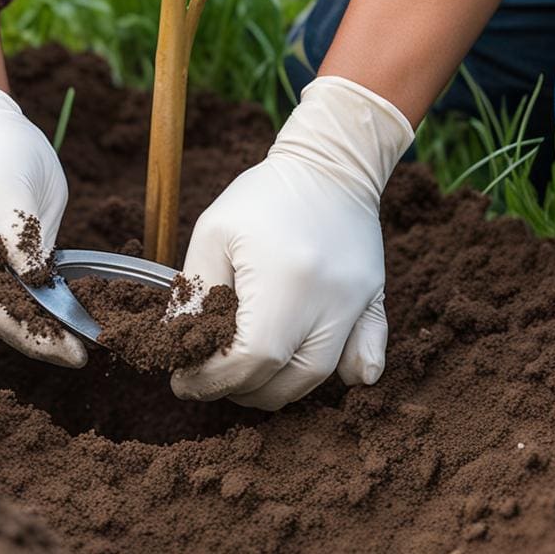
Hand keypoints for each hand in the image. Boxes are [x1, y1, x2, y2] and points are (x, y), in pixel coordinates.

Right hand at [0, 82, 86, 367]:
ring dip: (34, 327)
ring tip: (76, 347)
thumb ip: (18, 229)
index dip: (21, 325)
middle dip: (32, 335)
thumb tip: (34, 281)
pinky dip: (32, 309)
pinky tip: (62, 323)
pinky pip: (3, 294)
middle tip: (78, 356)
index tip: (63, 346)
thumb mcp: (9, 174)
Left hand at [171, 76, 413, 409]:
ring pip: (320, 375)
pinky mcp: (373, 299)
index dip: (213, 379)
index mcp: (286, 279)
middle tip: (210, 376)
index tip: (184, 378)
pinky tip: (327, 377)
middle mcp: (330, 298)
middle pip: (288, 378)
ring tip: (244, 374)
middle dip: (241, 388)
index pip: (252, 357)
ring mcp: (357, 301)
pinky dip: (347, 375)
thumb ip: (195, 293)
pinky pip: (368, 354)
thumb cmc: (262, 197)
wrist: (330, 165)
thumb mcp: (213, 233)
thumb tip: (181, 345)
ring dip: (278, 386)